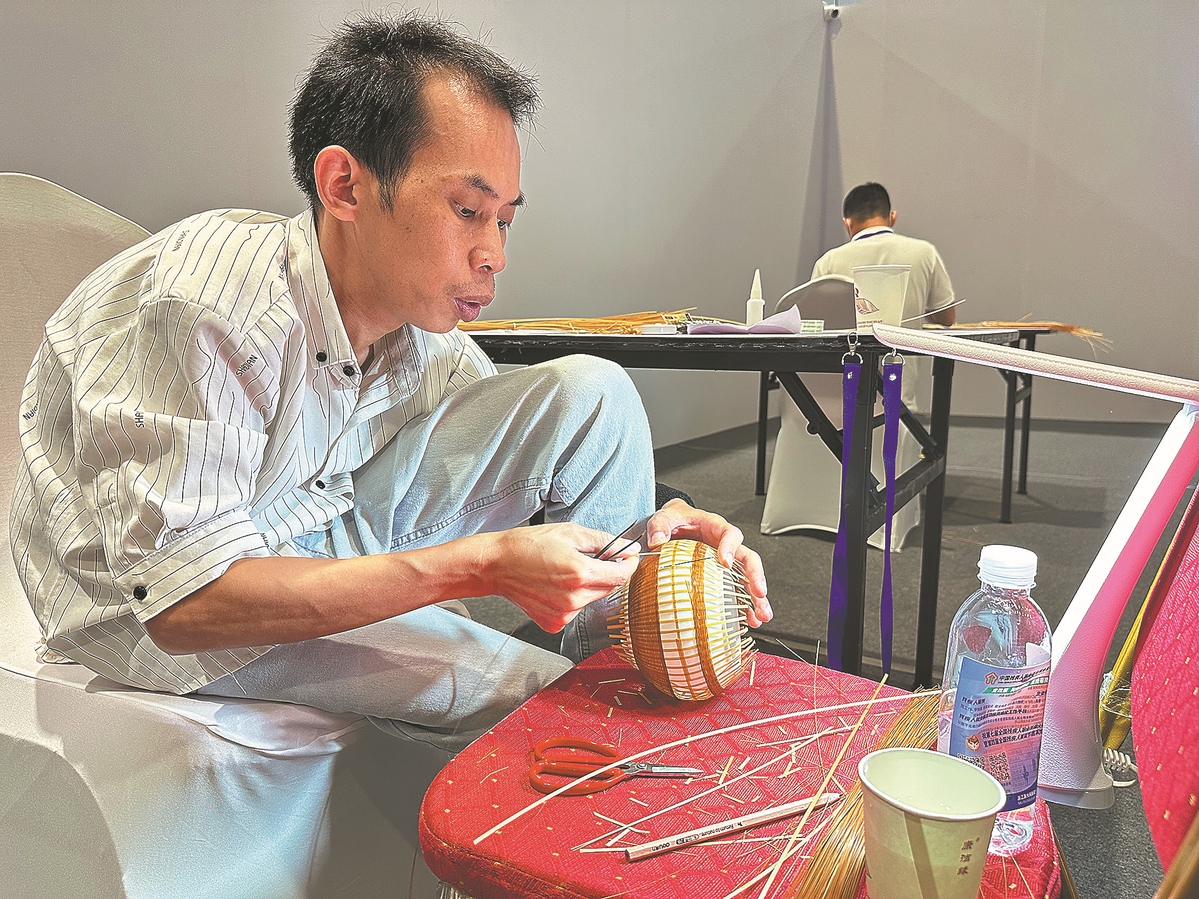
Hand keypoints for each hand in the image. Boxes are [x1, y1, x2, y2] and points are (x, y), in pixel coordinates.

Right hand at [486, 523, 640, 632]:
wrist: (497, 565)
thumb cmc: (526, 545)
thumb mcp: (569, 533)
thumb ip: (604, 541)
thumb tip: (627, 549)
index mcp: (579, 573)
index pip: (621, 576)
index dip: (629, 565)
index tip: (628, 558)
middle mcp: (574, 598)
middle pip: (609, 588)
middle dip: (606, 573)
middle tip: (587, 559)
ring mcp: (564, 614)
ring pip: (592, 599)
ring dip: (588, 586)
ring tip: (563, 572)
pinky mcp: (554, 624)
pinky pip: (576, 610)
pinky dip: (573, 599)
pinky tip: (555, 587)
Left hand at [645, 499, 771, 626]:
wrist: (674, 525)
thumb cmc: (675, 520)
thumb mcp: (664, 517)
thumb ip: (659, 525)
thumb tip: (657, 541)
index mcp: (715, 527)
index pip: (730, 534)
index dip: (730, 547)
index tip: (726, 562)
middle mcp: (726, 545)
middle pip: (748, 559)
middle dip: (755, 577)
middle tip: (759, 593)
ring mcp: (727, 562)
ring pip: (747, 579)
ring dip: (756, 598)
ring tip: (761, 616)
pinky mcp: (722, 576)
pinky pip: (736, 591)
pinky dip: (743, 607)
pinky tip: (748, 620)